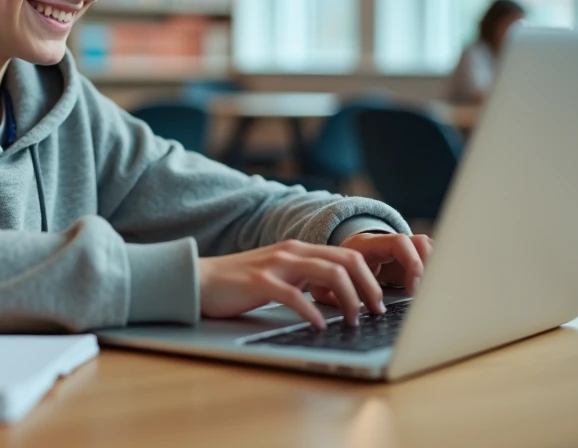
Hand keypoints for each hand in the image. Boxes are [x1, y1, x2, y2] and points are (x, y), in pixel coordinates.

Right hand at [198, 240, 384, 329]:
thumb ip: (305, 278)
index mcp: (299, 250)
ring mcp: (276, 266)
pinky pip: (295, 296)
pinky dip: (313, 313)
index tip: (378, 303)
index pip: (348, 256)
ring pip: (329, 275)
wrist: (199, 279)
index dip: (370, 279)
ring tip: (353, 322)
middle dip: (368, 288)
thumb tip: (338, 298)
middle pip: (346, 262)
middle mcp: (291, 252)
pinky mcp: (260, 283)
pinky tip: (319, 327)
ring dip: (349, 300)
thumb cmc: (239, 283)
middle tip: (376, 313)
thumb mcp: (280, 275)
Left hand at [337, 232, 432, 295]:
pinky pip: (430, 258)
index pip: (399, 243)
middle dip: (429, 267)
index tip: (413, 289)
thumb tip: (357, 312)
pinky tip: (435, 290)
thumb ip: (343, 294)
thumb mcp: (334, 282)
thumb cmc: (337, 274)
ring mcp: (401, 249)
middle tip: (427, 293)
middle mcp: (388, 243)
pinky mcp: (409, 259)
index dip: (412, 263)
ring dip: (436, 269)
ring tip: (433, 292)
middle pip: (421, 243)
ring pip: (429, 248)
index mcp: (368, 245)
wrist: (337, 262)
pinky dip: (436, 272)